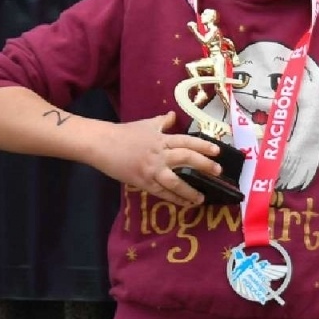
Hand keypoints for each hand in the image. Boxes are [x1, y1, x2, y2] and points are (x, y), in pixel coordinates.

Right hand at [89, 111, 220, 207]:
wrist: (100, 144)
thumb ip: (162, 122)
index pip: (187, 141)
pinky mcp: (142, 182)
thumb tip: (173, 116)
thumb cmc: (124, 133)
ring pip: (175, 181)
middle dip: (204, 165)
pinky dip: (174, 198)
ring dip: (190, 191)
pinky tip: (184, 203)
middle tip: (218, 171)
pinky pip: (161, 192)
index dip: (203, 145)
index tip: (217, 151)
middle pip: (186, 158)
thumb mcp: (146, 124)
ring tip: (201, 198)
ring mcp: (151, 169)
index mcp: (162, 139)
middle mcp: (159, 154)